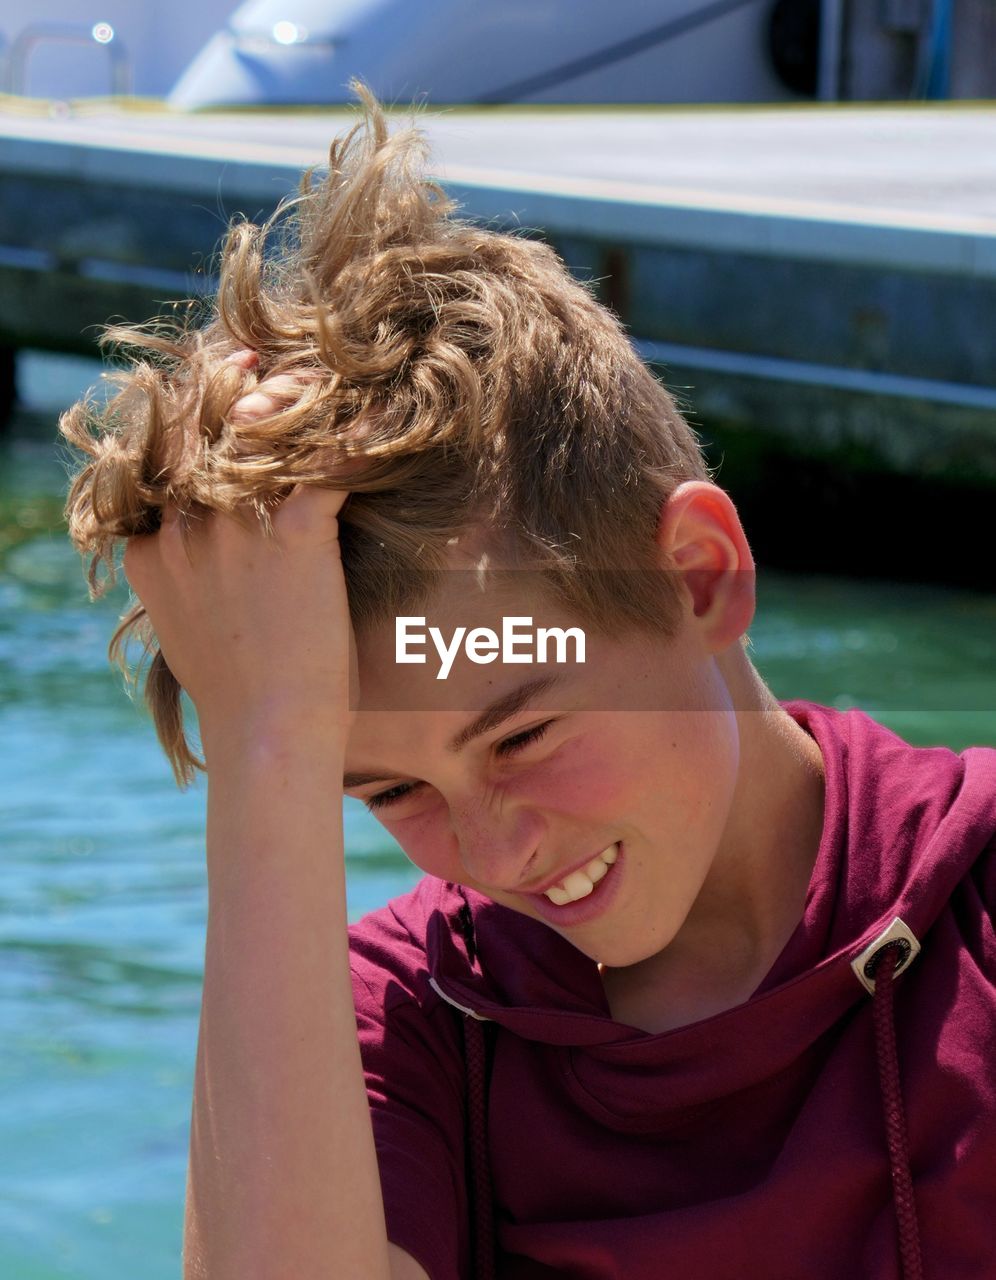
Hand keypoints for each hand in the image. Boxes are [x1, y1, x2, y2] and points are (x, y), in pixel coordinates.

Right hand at [123, 362, 356, 759]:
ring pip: (258, 429)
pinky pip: (327, 462)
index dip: (189, 417)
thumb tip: (195, 566)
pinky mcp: (293, 537)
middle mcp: (182, 528)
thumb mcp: (185, 630)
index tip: (216, 393)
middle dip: (229, 385)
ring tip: (321, 383)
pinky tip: (383, 419)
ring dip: (292, 399)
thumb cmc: (239, 695)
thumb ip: (181, 581)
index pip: (160, 456)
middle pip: (201, 426)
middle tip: (261, 365)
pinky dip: (359, 437)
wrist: (267, 735)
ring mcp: (233, 530)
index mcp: (152, 549)